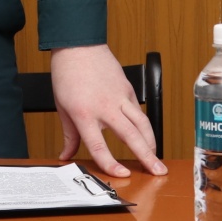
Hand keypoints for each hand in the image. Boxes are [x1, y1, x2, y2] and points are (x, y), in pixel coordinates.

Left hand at [49, 44, 167, 177]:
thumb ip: (69, 136)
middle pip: (130, 135)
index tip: (123, 174)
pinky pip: (138, 111)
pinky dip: (144, 126)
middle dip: (146, 156)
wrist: (78, 45)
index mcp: (84, 113)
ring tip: (157, 159)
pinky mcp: (127, 89)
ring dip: (152, 142)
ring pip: (141, 122)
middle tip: (158, 171)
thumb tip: (65, 156)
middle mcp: (105, 106)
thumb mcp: (62, 108)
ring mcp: (119, 96)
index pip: (99, 145)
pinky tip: (146, 137)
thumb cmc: (67, 75)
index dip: (111, 163)